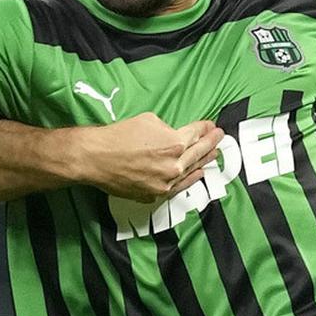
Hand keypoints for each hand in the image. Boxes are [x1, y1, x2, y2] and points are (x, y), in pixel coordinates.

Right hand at [75, 113, 223, 202]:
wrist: (95, 158)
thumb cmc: (118, 135)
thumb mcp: (148, 120)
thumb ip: (167, 129)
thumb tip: (174, 135)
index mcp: (174, 143)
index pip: (196, 134)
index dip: (205, 129)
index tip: (212, 126)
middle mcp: (174, 165)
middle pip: (198, 153)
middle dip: (211, 143)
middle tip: (220, 137)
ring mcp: (165, 183)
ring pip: (191, 172)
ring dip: (204, 162)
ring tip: (214, 154)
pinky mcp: (155, 195)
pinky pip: (178, 187)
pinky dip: (190, 179)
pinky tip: (198, 174)